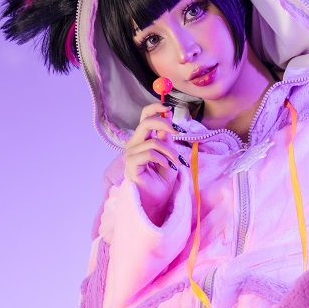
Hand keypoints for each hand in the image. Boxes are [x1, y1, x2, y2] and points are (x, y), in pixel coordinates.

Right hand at [124, 103, 187, 225]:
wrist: (157, 200)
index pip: (145, 116)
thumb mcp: (169, 154)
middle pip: (145, 122)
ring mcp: (130, 154)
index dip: (156, 108)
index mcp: (142, 139)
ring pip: (152, 141)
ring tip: (177, 163)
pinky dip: (162, 159)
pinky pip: (149, 153)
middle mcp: (134, 144)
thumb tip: (168, 115)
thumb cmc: (162, 180)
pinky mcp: (130, 165)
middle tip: (178, 132)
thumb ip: (166, 137)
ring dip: (169, 151)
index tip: (170, 107)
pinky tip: (168, 167)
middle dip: (164, 123)